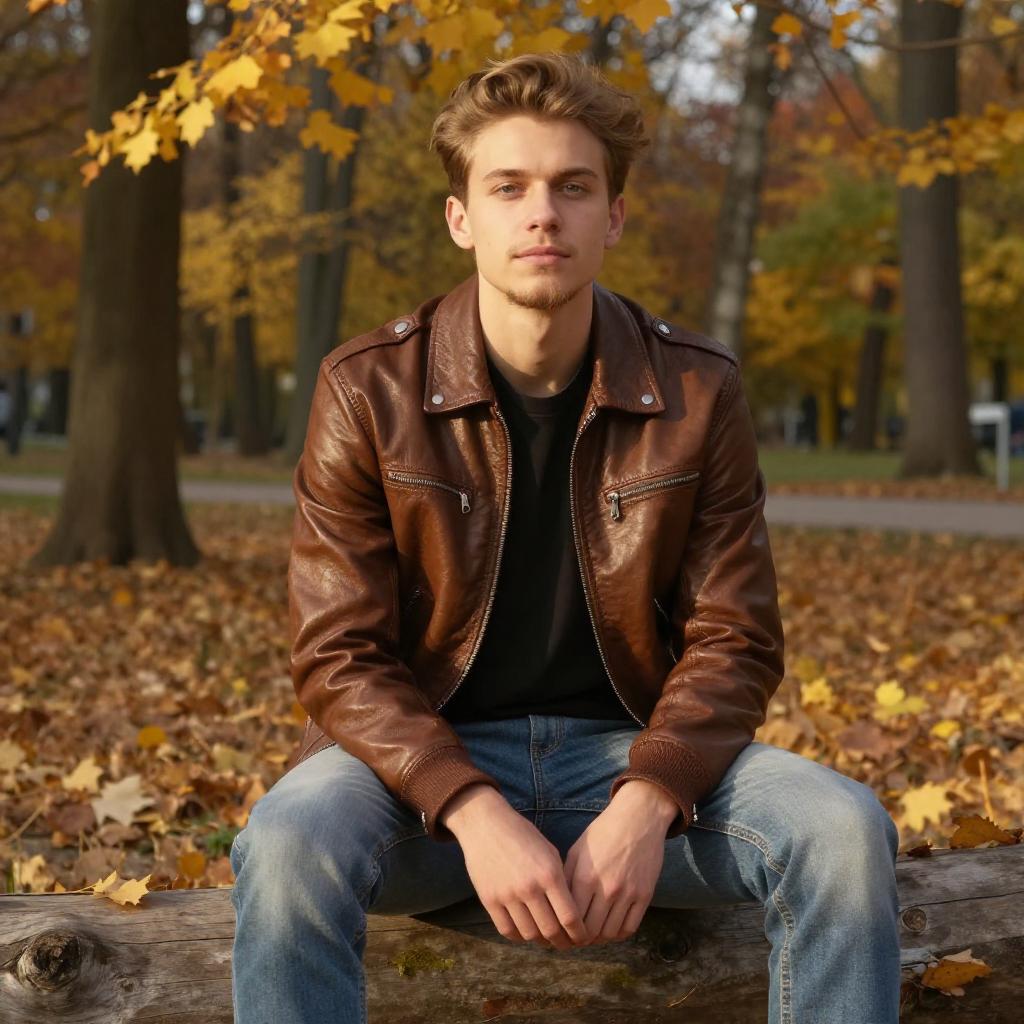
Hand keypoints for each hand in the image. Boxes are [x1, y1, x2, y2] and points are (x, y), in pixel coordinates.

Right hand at [443, 785, 588, 950]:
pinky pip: (507, 930)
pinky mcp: (489, 900)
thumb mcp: (549, 852)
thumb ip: (561, 880)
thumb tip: (571, 912)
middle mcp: (529, 887)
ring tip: (546, 938)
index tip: (582, 938)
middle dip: (563, 942)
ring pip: (529, 934)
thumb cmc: (522, 835)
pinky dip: (519, 936)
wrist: (486, 824)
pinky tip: (525, 930)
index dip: (579, 934)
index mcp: (549, 873)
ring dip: (541, 940)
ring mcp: (507, 895)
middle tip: (566, 943)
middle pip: (551, 931)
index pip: (570, 917)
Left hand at [563, 786, 672, 945]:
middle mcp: (607, 888)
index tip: (562, 932)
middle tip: (576, 939)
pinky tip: (610, 929)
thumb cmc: (603, 832)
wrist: (638, 818)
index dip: (565, 930)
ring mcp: (628, 893)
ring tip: (592, 935)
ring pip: (610, 933)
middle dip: (580, 939)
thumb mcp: (578, 850)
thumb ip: (567, 878)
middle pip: (590, 931)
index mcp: (585, 876)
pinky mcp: (645, 895)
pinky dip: (618, 934)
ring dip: (599, 939)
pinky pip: (630, 927)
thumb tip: (557, 905)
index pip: (571, 918)